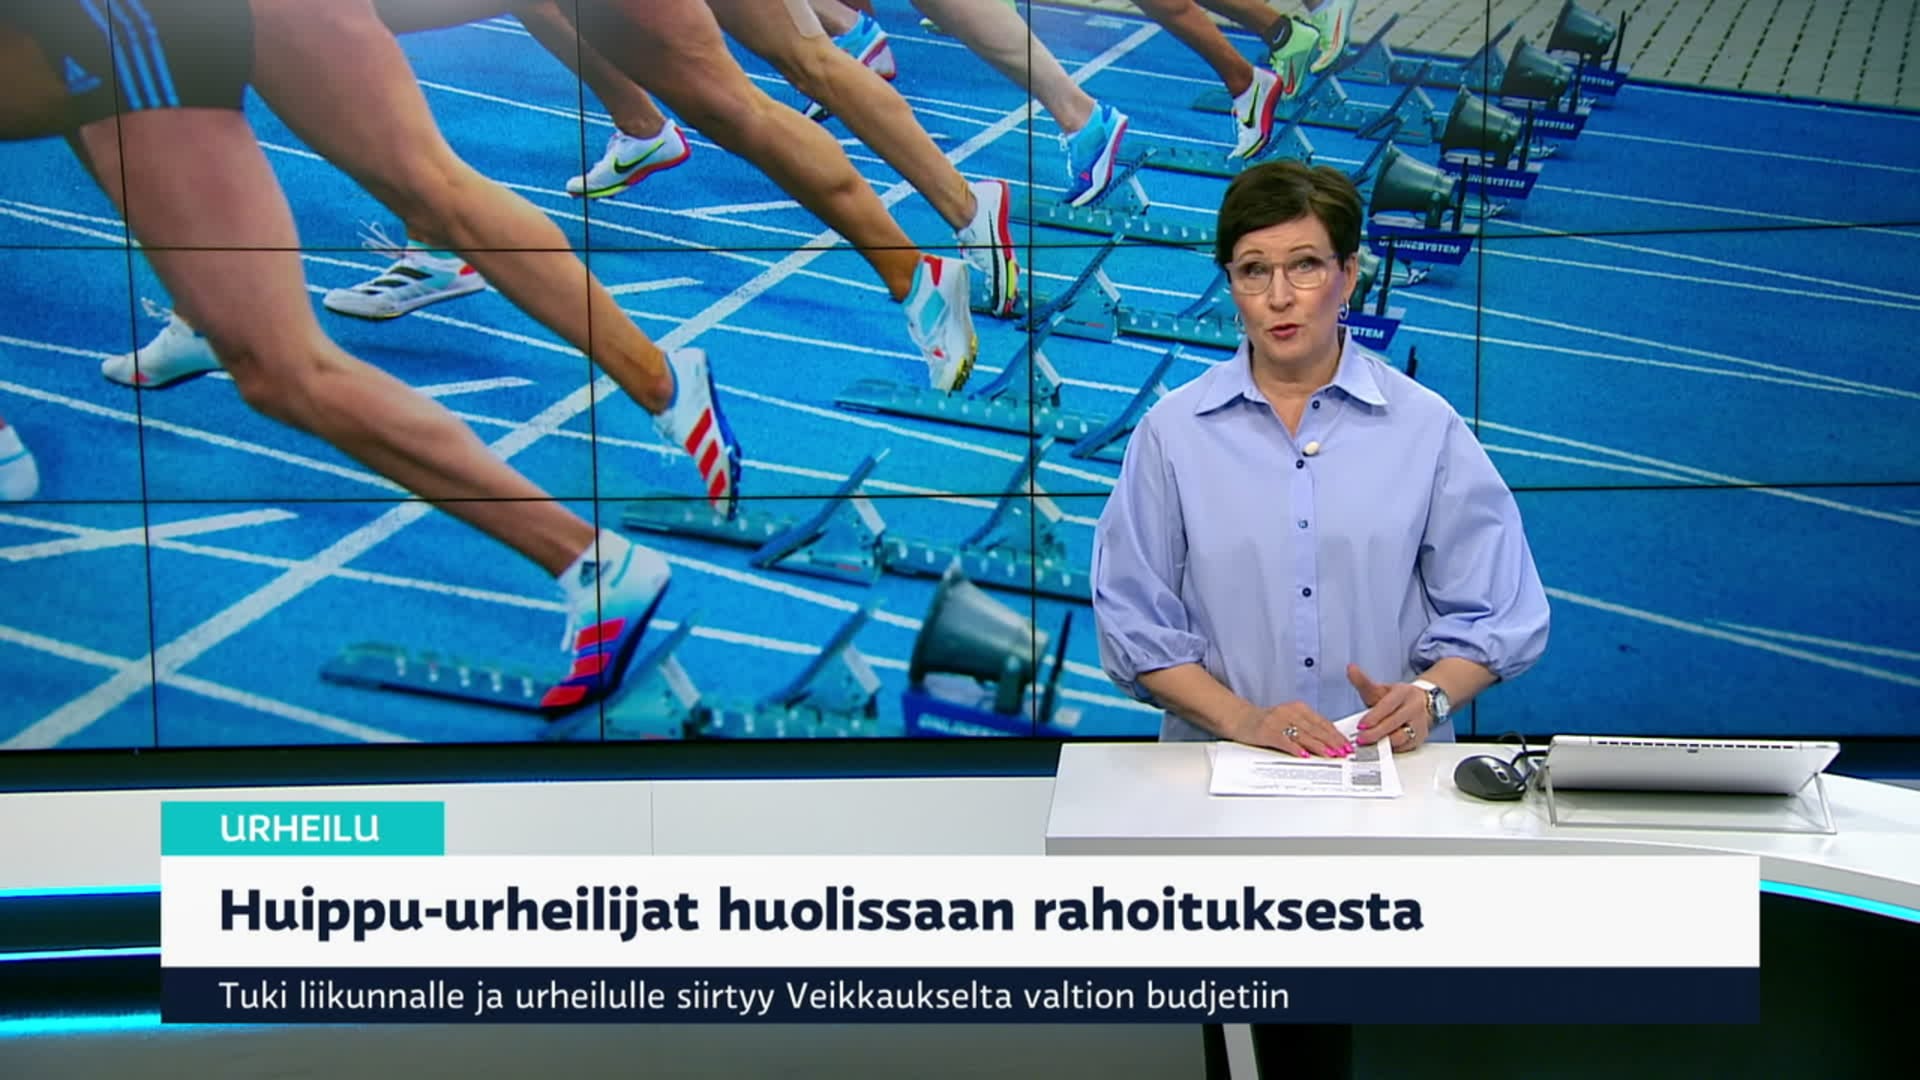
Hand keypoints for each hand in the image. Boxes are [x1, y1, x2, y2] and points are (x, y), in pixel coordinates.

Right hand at [1235, 701, 1354, 758]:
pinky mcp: (1266, 731)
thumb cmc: (1265, 722)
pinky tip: (1304, 755)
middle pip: (1315, 728)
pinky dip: (1294, 748)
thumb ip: (1306, 728)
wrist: (1238, 718)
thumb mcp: (1289, 720)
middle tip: (1344, 752)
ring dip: (1318, 746)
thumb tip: (1327, 742)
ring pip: (1303, 734)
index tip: (1346, 745)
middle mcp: (1289, 712)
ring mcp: (1278, 721)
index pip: (1322, 722)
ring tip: (1330, 755)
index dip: (1336, 734)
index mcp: (1298, 708)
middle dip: (1332, 742)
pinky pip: (1283, 740)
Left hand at [1348, 664, 1427, 751]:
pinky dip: (1391, 749)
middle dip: (1375, 733)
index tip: (1360, 725)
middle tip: (1360, 739)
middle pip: (1394, 723)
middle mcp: (1414, 708)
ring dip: (1384, 742)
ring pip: (1401, 737)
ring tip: (1369, 745)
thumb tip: (1350, 669)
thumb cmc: (1396, 699)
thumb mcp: (1380, 689)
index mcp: (1404, 693)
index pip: (1388, 705)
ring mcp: (1419, 724)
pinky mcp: (1420, 739)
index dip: (1374, 716)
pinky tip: (1379, 749)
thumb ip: (1363, 681)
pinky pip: (1405, 747)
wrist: (1422, 705)